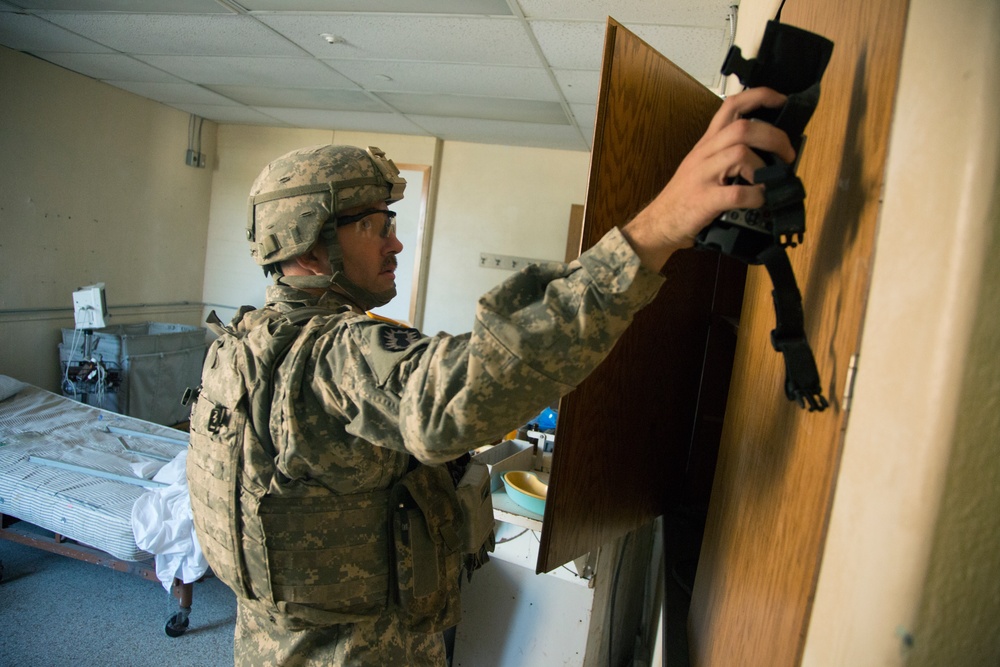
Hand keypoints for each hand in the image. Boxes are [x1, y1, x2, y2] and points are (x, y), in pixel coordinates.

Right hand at [621, 87, 795, 270]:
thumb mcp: (702, 166)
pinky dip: (756, 196)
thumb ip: (728, 154)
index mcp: (707, 143)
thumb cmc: (685, 197)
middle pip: (743, 128)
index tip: (781, 100)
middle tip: (787, 155)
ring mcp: (703, 176)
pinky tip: (759, 200)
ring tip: (771, 180)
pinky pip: (737, 192)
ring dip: (764, 166)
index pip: (731, 105)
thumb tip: (770, 152)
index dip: (760, 97)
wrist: (658, 224)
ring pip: (741, 153)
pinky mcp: (705, 200)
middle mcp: (705, 154)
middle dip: (774, 137)